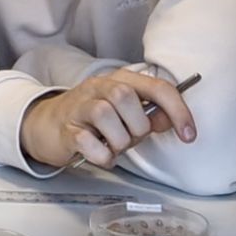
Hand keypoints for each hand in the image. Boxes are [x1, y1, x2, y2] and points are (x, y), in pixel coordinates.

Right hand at [22, 68, 195, 170]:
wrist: (47, 125)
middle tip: (131, 137)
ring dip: (118, 141)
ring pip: (105, 115)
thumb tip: (175, 121)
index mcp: (120, 80)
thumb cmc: (93, 121)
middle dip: (137, 126)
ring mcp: (79, 106)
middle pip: (126, 96)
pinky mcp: (66, 129)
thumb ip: (151, 116)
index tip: (189, 135)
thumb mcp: (126, 115)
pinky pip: (88, 142)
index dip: (178, 111)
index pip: (156, 87)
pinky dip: (102, 156)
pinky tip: (100, 155)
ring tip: (112, 147)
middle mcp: (98, 87)